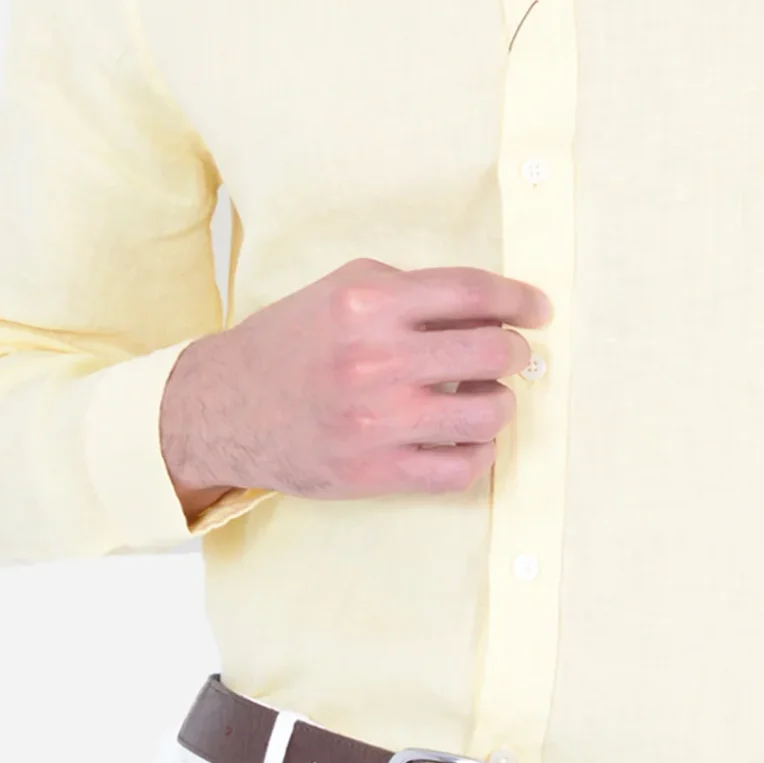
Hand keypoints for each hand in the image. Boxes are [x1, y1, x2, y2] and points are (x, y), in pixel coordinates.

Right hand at [160, 256, 552, 513]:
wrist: (225, 408)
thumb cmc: (292, 342)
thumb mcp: (344, 289)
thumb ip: (413, 290)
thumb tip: (494, 306)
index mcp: (368, 305)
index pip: (473, 293)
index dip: (519, 300)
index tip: (539, 310)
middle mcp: (374, 361)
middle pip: (492, 352)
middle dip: (515, 352)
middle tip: (510, 355)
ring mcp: (377, 422)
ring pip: (489, 414)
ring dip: (500, 403)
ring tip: (484, 398)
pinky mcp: (375, 472)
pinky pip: (463, 469)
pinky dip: (479, 452)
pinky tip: (466, 438)